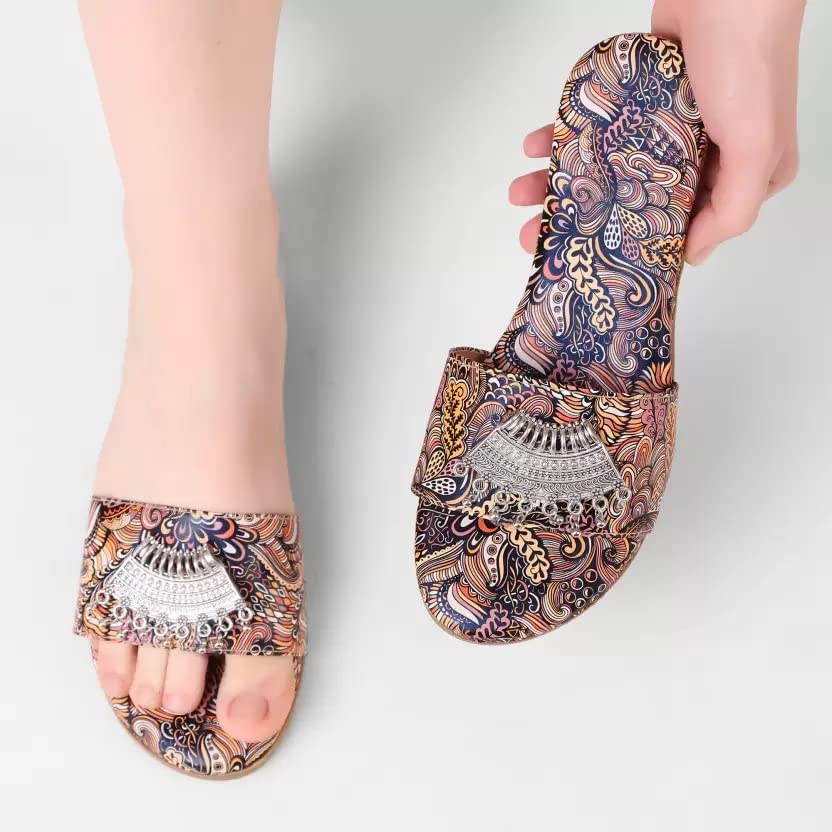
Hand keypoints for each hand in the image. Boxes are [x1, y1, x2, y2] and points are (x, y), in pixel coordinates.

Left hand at [510, 0, 804, 263]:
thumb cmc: (750, 62)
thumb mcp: (757, 150)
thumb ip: (731, 210)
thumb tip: (693, 255)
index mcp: (738, 176)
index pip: (680, 227)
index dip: (630, 247)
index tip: (587, 260)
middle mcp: (702, 155)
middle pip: (632, 200)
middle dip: (581, 219)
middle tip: (538, 235)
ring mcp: (668, 126)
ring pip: (607, 165)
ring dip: (561, 180)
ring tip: (523, 193)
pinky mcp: (641, 97)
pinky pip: (597, 127)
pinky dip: (564, 136)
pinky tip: (537, 148)